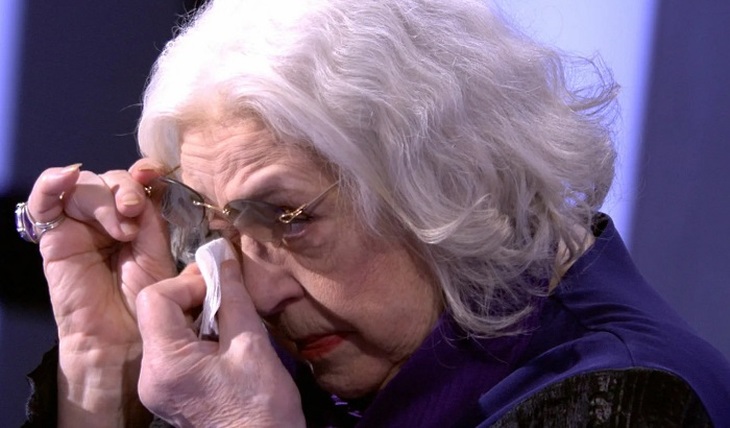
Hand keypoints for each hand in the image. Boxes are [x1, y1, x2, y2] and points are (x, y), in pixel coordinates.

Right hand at [26, 161, 176, 423]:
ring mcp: (81, 226)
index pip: (139, 181)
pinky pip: (45, 200)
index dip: (147, 171)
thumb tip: (158, 184)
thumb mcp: (161, 254)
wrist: (122, 339)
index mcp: (140, 220)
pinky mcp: (55, 237)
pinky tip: (68, 176)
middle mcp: (109, 219)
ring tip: (121, 228)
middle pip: (113, 179)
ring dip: (105, 198)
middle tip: (135, 212)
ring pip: (87, 186)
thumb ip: (157, 220)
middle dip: (127, 189)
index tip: (156, 173)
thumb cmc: (147, 303)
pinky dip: (53, 182)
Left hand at [136, 258, 304, 426]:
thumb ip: (234, 298)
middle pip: (157, 313)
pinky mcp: (169, 393)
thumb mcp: (252, 345)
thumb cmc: (261, 405)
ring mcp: (156, 387)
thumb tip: (225, 259)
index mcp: (164, 363)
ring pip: (166, 329)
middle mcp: (150, 375)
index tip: (221, 285)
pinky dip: (197, 334)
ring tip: (231, 316)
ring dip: (198, 314)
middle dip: (194, 295)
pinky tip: (224, 338)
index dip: (188, 282)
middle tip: (228, 292)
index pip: (155, 298)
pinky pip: (173, 349)